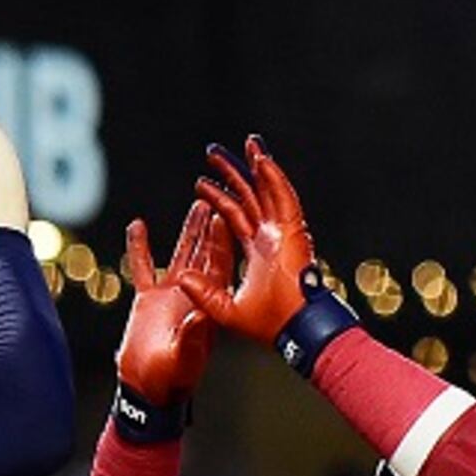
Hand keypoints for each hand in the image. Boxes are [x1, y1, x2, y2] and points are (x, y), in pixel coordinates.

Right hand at [115, 199, 228, 413]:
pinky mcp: (148, 299)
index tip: (224, 218)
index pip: (218, 269)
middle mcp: (193, 297)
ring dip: (189, 230)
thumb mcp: (184, 356)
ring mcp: (171, 295)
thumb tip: (200, 315)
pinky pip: (143, 267)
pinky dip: (140, 247)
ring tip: (197, 204)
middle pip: (204, 255)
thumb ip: (192, 336)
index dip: (221, 244)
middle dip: (211, 229)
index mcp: (208, 308)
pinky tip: (137, 225)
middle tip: (216, 201)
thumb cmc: (170, 378)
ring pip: (181, 254)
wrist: (145, 388)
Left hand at [186, 136, 323, 345]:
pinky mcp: (293, 231)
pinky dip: (273, 177)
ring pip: (268, 192)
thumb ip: (203, 294)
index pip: (235, 217)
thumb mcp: (223, 309)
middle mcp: (270, 238)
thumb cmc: (266, 326)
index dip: (220, 198)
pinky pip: (283, 197)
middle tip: (215, 154)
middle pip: (251, 197)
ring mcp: (282, 233)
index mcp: (257, 253)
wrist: (292, 332)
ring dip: (256, 167)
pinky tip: (261, 158)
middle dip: (234, 174)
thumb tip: (182, 278)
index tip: (201, 183)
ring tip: (246, 144)